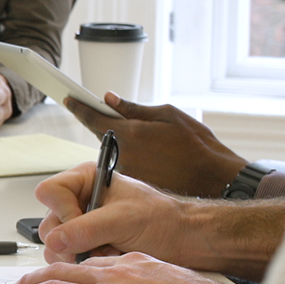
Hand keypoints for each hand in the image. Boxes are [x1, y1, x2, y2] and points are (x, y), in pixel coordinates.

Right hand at [36, 163, 199, 265]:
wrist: (183, 242)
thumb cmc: (162, 221)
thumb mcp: (124, 220)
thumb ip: (88, 228)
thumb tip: (55, 240)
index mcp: (86, 180)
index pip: (50, 192)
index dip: (63, 212)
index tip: (84, 226)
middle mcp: (79, 201)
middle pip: (48, 222)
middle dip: (70, 241)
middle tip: (93, 248)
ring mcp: (82, 225)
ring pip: (55, 244)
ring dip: (78, 254)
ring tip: (106, 252)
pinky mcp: (87, 245)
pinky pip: (68, 258)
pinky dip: (85, 263)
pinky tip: (108, 259)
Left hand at [65, 93, 247, 197]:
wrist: (214, 178)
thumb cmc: (196, 145)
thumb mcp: (168, 115)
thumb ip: (134, 108)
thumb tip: (110, 99)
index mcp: (130, 133)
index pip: (94, 118)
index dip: (80, 107)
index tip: (70, 100)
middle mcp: (124, 155)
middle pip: (102, 135)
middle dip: (105, 124)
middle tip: (120, 118)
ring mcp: (127, 172)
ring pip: (113, 152)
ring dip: (122, 144)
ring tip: (150, 143)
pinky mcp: (134, 184)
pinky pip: (124, 167)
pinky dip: (131, 159)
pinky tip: (152, 157)